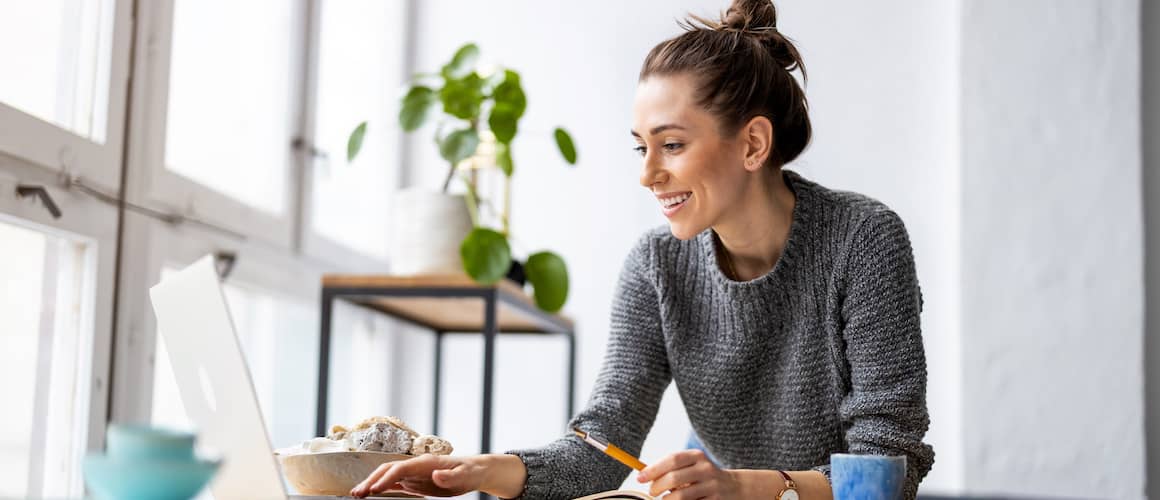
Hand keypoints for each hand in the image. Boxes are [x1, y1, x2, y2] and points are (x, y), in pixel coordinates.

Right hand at [351, 454, 486, 497]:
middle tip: (357, 493)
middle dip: (371, 480)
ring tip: (357, 494)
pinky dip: (380, 488)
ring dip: (371, 484)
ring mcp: (413, 473)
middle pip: (388, 470)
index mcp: (425, 462)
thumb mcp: (464, 475)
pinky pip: (394, 484)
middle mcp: (415, 465)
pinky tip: (371, 494)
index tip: (375, 490)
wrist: (474, 470)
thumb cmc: (470, 472)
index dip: (387, 478)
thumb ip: (450, 476)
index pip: (400, 468)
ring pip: (387, 476)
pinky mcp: (414, 481)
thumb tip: (436, 474)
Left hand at [636, 449, 740, 499]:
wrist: (734, 487)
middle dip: (657, 487)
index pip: (672, 459)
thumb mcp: (692, 466)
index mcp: (697, 456)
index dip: (654, 469)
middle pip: (674, 478)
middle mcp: (706, 469)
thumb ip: (671, 468)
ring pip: (681, 496)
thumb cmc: (703, 476)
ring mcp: (712, 486)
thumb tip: (644, 475)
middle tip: (651, 492)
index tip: (639, 478)